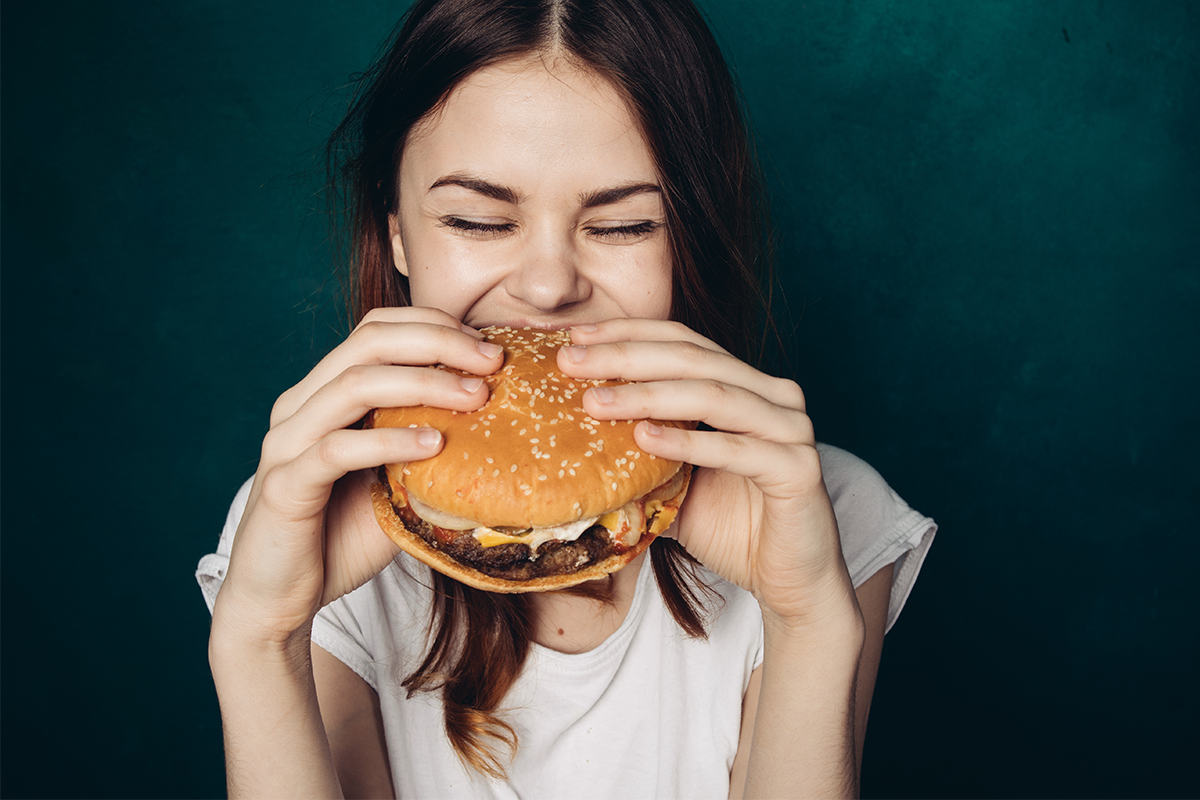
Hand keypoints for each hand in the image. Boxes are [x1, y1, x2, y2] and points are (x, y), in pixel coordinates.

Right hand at [212, 307, 504, 644]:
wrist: (280, 601)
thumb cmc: (340, 537)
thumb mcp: (395, 480)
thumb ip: (426, 446)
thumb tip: (499, 426)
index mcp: (322, 394)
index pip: (375, 330)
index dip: (433, 325)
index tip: (487, 346)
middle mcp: (299, 406)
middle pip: (368, 343)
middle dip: (438, 342)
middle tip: (492, 361)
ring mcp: (287, 443)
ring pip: (353, 385)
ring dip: (423, 383)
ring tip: (475, 397)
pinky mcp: (284, 485)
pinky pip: (338, 449)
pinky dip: (389, 440)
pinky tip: (433, 445)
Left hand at [560, 319, 858, 628]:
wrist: (790, 582)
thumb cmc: (732, 527)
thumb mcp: (674, 482)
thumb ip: (640, 452)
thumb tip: (568, 436)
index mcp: (746, 385)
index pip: (682, 341)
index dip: (628, 334)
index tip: (575, 336)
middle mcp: (774, 395)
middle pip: (692, 358)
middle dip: (626, 357)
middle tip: (570, 361)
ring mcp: (791, 429)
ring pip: (712, 395)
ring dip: (647, 395)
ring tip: (594, 401)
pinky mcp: (799, 468)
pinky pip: (736, 449)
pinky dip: (688, 442)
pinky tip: (643, 437)